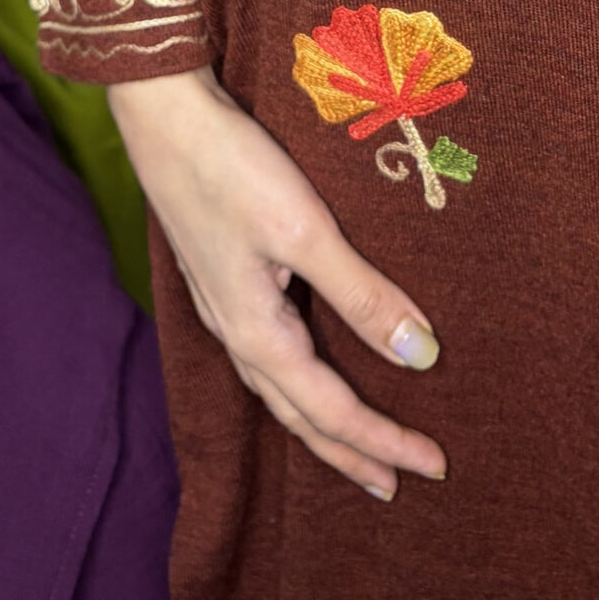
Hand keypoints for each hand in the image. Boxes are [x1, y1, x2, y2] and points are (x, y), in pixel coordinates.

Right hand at [108, 65, 446, 501]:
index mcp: (256, 334)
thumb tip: (422, 358)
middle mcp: (236, 334)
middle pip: (299, 416)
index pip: (332, 411)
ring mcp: (225, 308)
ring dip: (322, 423)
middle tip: (398, 481)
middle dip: (349, 453)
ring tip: (360, 445)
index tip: (434, 467)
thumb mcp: (306, 230)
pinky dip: (300, 382)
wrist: (164, 118)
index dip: (384, 442)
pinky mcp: (224, 280)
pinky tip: (313, 365)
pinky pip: (269, 356)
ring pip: (280, 389)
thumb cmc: (233, 168)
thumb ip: (362, 295)